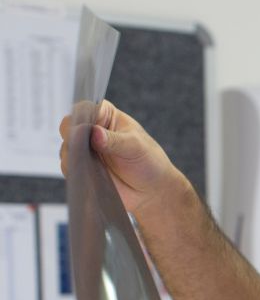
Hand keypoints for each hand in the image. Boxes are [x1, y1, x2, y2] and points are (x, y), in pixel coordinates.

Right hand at [58, 100, 186, 214]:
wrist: (152, 190)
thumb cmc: (149, 161)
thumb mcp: (135, 147)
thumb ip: (115, 140)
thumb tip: (95, 133)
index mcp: (104, 115)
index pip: (83, 109)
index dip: (80, 118)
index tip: (84, 130)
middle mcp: (90, 130)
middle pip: (68, 128)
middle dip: (73, 140)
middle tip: (85, 151)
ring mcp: (84, 150)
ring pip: (66, 150)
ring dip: (75, 159)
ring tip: (94, 167)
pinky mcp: (82, 168)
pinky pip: (70, 169)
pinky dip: (77, 173)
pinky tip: (90, 177)